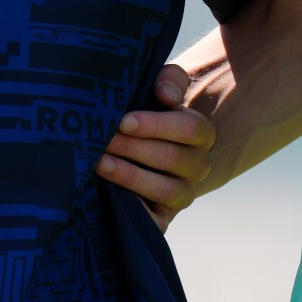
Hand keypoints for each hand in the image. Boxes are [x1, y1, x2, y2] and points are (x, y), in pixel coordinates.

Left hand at [97, 61, 216, 228]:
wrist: (142, 150)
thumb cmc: (149, 110)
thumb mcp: (161, 88)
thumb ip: (169, 80)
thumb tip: (166, 95)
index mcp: (201, 133)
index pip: (188, 128)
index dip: (155, 125)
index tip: (123, 121)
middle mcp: (198, 166)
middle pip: (171, 158)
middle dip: (133, 148)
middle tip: (102, 139)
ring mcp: (184, 194)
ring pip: (165, 189)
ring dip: (130, 176)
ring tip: (100, 163)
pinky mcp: (165, 217)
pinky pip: (156, 221)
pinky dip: (135, 210)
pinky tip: (109, 195)